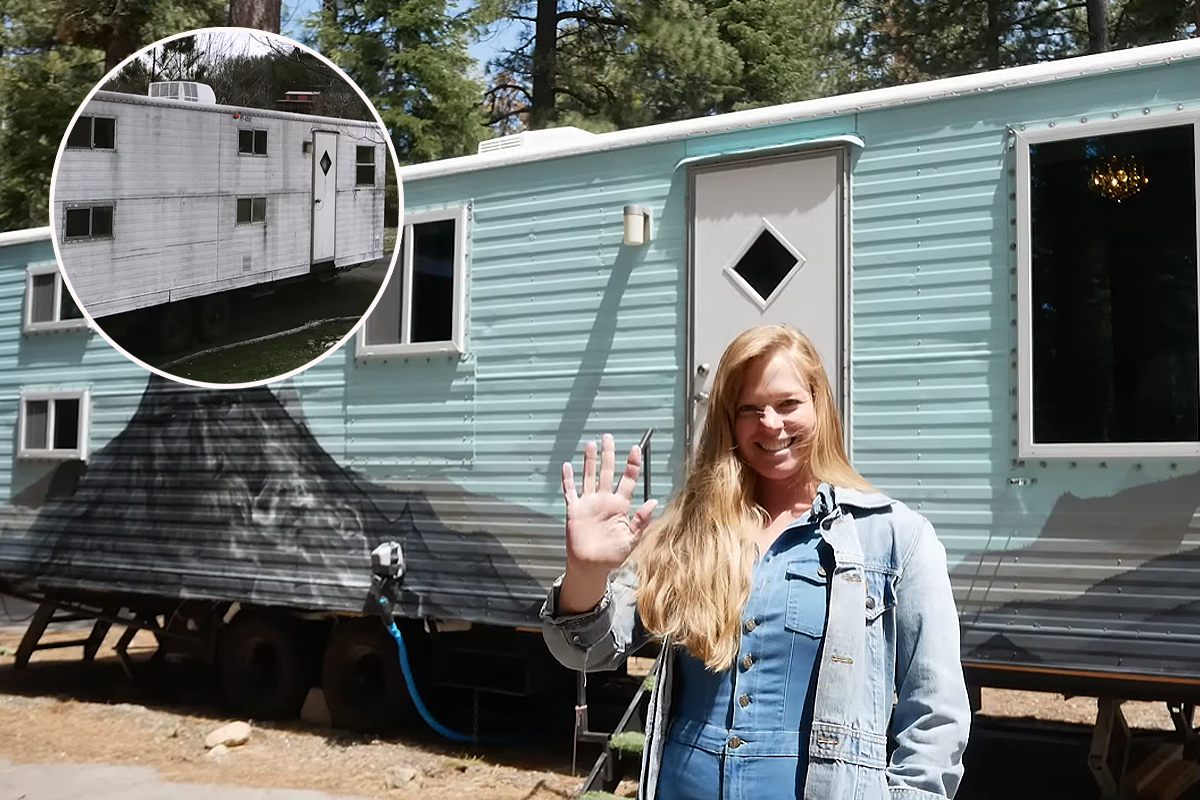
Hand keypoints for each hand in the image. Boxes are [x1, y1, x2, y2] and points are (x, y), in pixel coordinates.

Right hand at [557, 434, 657, 612]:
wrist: (591, 566)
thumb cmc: (612, 555)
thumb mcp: (631, 539)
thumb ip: (641, 520)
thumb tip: (654, 501)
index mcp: (619, 506)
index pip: (627, 480)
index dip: (631, 464)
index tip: (635, 449)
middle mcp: (604, 500)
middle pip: (607, 472)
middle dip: (608, 454)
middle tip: (609, 437)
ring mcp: (588, 503)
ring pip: (589, 477)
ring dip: (589, 461)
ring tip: (590, 445)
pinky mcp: (574, 510)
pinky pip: (570, 491)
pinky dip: (568, 479)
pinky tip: (567, 466)